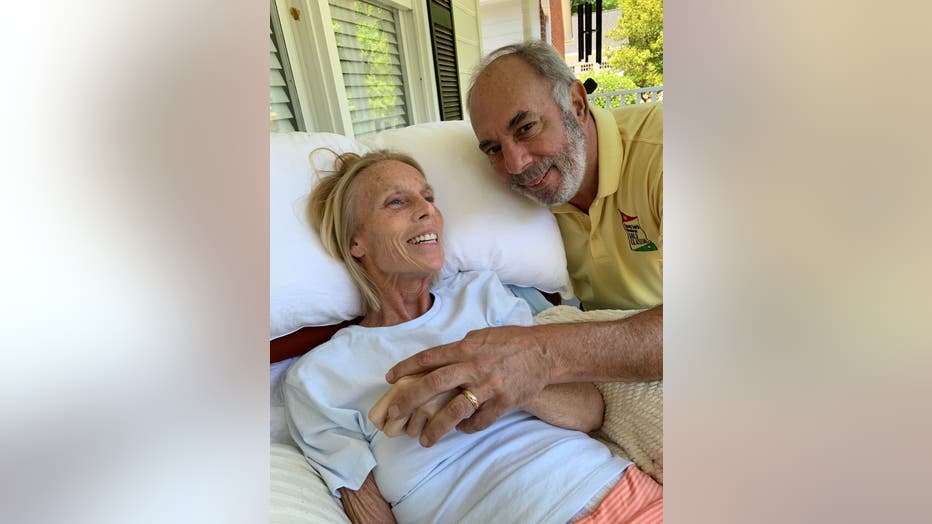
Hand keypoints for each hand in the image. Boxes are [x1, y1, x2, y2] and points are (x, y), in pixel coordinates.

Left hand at [371, 325, 553, 446]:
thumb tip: (440, 358)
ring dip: (436, 427)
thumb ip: (461, 348)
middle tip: (394, 414)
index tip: (390, 379)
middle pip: (433, 385)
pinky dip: (467, 428)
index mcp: (466, 348)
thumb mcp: (482, 336)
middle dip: (409, 400)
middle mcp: (474, 367)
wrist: (545, 352)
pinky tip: (460, 430)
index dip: (406, 368)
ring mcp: (489, 386)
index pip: (428, 358)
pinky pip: (480, 421)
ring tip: (424, 440)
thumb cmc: (512, 341)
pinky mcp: (504, 402)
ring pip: (454, 410)